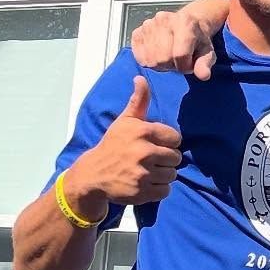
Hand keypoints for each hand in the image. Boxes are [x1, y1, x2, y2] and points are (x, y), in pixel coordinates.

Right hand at [65, 76, 181, 212]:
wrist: (93, 174)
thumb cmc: (113, 145)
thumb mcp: (124, 121)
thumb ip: (138, 101)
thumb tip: (141, 78)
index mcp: (141, 131)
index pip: (175, 138)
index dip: (167, 142)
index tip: (155, 144)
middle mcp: (143, 152)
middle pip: (176, 157)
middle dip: (166, 159)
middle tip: (151, 159)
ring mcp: (143, 173)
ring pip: (172, 174)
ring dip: (163, 174)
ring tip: (148, 171)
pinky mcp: (143, 191)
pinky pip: (166, 190)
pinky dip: (159, 188)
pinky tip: (146, 182)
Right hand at [130, 1, 223, 81]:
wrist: (187, 24)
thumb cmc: (198, 41)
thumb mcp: (207, 53)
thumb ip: (205, 64)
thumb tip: (203, 75)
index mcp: (185, 23)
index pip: (179, 55)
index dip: (184, 66)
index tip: (188, 64)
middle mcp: (164, 20)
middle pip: (162, 57)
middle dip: (172, 65)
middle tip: (178, 60)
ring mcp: (149, 24)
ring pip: (150, 58)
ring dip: (159, 63)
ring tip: (168, 57)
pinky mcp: (138, 30)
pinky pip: (138, 52)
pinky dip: (147, 59)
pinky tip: (156, 54)